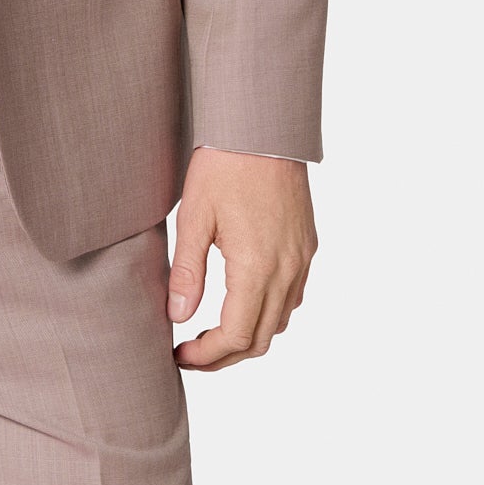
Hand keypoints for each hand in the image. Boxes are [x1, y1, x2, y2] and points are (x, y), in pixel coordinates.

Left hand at [167, 148, 316, 369]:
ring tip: (211, 332)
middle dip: (224, 356)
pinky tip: (242, 300)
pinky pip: (292, 297)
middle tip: (191, 354)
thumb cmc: (224, 166)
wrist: (263, 128)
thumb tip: (176, 317)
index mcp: (257, 268)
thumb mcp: (194, 217)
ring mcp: (302, 259)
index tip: (179, 356)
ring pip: (280, 322)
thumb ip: (187, 272)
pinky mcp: (307, 246)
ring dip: (248, 337)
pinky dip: (268, 312)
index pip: (236, 337)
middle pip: (261, 340)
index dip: (206, 357)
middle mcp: (287, 271)